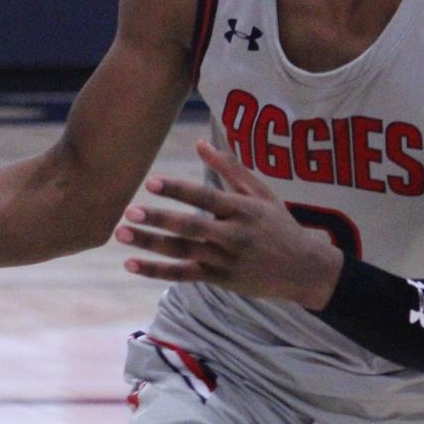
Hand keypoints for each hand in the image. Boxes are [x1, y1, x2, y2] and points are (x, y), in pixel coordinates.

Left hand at [118, 138, 343, 307]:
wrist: (303, 269)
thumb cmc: (280, 225)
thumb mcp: (262, 193)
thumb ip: (230, 168)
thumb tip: (200, 143)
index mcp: (243, 209)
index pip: (206, 197)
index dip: (179, 190)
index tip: (151, 183)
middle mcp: (233, 235)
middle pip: (190, 227)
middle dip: (159, 220)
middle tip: (130, 211)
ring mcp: (224, 260)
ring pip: (181, 252)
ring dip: (150, 243)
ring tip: (121, 233)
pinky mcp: (219, 279)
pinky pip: (182, 275)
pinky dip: (156, 271)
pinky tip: (131, 264)